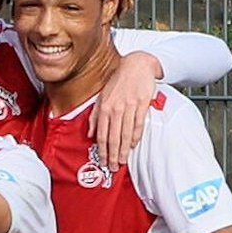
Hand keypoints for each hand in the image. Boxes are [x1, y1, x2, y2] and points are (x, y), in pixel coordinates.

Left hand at [89, 50, 160, 168]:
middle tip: (113, 167)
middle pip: (113, 137)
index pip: (101, 135)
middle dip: (112, 155)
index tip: (103, 161)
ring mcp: (129, 106)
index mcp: (104, 108)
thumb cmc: (118, 82)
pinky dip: (135, 136)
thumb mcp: (101, 97)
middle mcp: (115, 108)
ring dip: (123, 150)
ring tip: (122, 161)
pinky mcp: (142, 104)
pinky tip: (133, 145)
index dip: (102, 150)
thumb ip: (95, 116)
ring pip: (125, 133)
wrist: (136, 65)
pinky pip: (138, 124)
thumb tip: (89, 134)